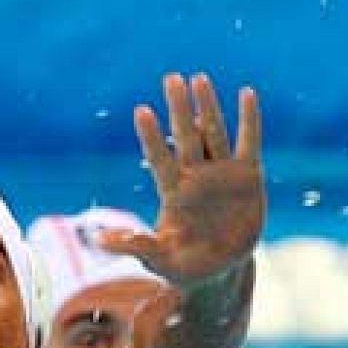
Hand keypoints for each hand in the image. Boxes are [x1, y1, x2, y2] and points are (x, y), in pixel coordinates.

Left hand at [104, 73, 264, 286]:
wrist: (222, 269)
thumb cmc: (185, 264)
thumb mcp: (161, 259)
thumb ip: (137, 246)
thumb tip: (97, 241)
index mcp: (174, 192)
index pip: (159, 158)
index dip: (151, 137)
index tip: (141, 111)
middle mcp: (196, 175)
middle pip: (186, 137)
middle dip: (179, 109)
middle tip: (170, 78)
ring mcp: (221, 172)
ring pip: (214, 133)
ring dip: (208, 107)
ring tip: (199, 78)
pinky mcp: (247, 175)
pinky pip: (248, 142)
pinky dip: (249, 120)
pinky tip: (246, 93)